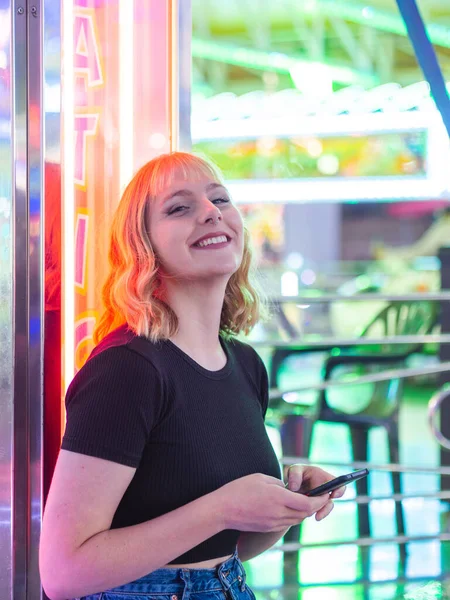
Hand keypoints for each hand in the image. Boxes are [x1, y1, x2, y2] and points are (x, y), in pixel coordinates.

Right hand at [216, 473, 330, 532]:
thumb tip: (289, 489)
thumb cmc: (240, 489)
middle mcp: (278, 513)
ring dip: (304, 511)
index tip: (325, 493)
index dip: (319, 499)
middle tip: (319, 496)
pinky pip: (286, 523)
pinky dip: (293, 515)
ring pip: (297, 519)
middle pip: (305, 513)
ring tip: (306, 501)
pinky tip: (291, 508)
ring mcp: (273, 523)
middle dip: (315, 505)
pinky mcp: (268, 528)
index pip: (307, 502)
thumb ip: (279, 484)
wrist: (223, 510)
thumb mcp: (261, 478)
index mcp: (278, 498)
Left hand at [285, 464, 345, 521]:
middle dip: (327, 507)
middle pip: (332, 499)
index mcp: (323, 477)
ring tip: (317, 517)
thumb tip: (294, 487)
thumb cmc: (294, 474)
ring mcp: (320, 499)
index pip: (336, 482)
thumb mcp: (294, 470)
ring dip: (322, 512)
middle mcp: (324, 489)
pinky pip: (317, 512)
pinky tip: (307, 516)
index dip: (338, 488)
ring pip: (324, 508)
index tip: (333, 494)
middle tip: (322, 511)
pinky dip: (313, 515)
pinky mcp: (314, 507)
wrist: (289, 485)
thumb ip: (294, 475)